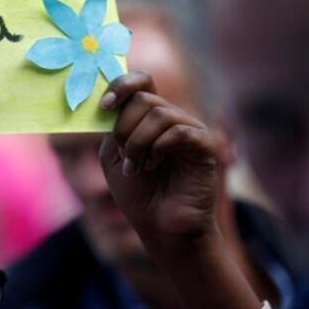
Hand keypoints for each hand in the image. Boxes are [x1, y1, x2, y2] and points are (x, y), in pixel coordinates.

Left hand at [97, 72, 219, 252]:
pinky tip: (154, 164)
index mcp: (148, 117)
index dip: (120, 86)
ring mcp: (190, 129)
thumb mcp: (112, 155)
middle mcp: (171, 117)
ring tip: (138, 167)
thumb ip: (110, 126)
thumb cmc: (138, 193)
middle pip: (144, 98)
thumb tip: (106, 101)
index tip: (103, 107)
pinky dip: (159, 147)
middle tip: (124, 155)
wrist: (160, 227)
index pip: (140, 81)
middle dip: (124, 127)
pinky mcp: (205, 146)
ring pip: (159, 114)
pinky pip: (179, 131)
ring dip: (138, 142)